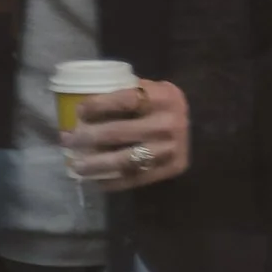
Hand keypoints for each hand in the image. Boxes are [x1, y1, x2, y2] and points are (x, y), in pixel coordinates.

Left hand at [67, 76, 190, 191]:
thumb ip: (127, 93)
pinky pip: (134, 178)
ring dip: (95, 164)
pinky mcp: (170, 169)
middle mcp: (168, 123)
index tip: (79, 111)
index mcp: (163, 97)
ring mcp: (170, 149)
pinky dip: (111, 181)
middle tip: (67, 140)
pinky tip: (95, 180)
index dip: (98, 106)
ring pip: (124, 160)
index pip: (125, 100)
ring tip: (76, 166)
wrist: (203, 126)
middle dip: (87, 137)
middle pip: (118, 132)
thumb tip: (83, 108)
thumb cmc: (164, 105)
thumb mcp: (153, 89)